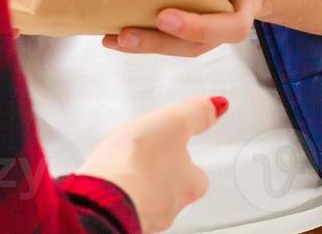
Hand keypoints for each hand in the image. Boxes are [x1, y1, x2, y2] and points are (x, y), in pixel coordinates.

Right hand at [77, 95, 226, 231]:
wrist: (104, 194)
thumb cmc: (138, 161)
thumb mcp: (174, 123)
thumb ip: (196, 113)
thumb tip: (218, 105)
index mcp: (188, 184)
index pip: (199, 178)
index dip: (190, 163)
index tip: (183, 152)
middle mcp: (169, 206)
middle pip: (173, 192)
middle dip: (163, 176)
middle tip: (153, 159)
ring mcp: (144, 215)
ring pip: (147, 200)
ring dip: (140, 186)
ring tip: (127, 169)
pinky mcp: (117, 217)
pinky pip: (123, 205)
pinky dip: (119, 194)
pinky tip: (109, 182)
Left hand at [102, 0, 265, 57]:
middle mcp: (242, 6)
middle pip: (226, 26)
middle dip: (194, 25)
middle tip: (162, 17)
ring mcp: (220, 28)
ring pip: (197, 46)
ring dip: (159, 44)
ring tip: (124, 36)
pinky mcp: (199, 40)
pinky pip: (174, 48)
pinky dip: (144, 45)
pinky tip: (114, 39)